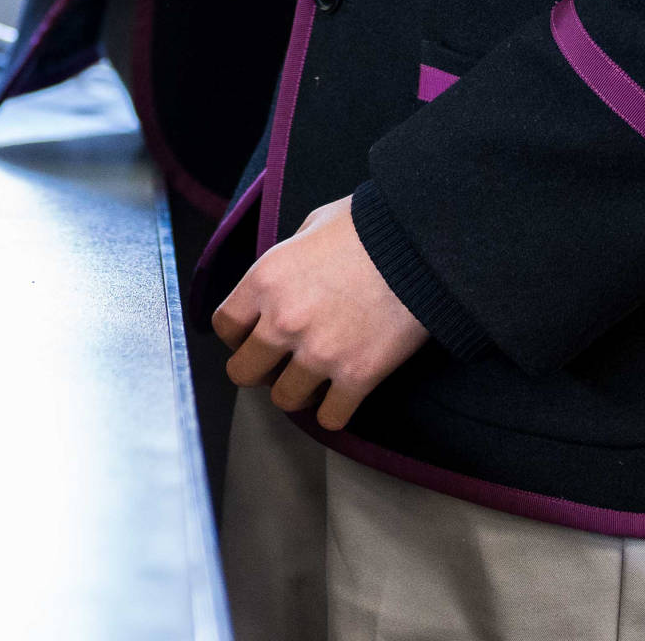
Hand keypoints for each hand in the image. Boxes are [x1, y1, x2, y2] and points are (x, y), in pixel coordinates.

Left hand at [211, 197, 428, 431]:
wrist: (420, 248)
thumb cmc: (367, 229)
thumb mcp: (312, 225)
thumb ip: (288, 257)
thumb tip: (284, 278)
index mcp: (266, 280)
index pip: (224, 326)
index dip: (236, 335)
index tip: (251, 336)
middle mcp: (283, 321)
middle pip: (242, 372)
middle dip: (257, 370)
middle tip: (277, 364)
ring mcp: (319, 353)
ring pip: (283, 400)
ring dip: (295, 393)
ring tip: (311, 381)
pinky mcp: (357, 376)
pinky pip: (330, 418)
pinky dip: (334, 413)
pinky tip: (340, 398)